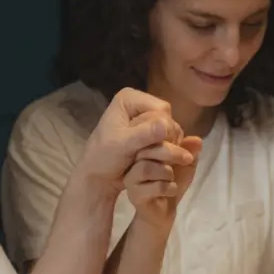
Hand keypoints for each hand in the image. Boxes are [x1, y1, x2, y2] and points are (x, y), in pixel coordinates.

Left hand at [79, 89, 194, 196]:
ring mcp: (148, 118)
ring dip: (167, 148)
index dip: (161, 130)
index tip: (146, 147)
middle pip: (169, 119)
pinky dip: (167, 151)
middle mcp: (141, 103)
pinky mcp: (154, 132)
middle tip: (148, 155)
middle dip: (164, 140)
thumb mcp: (121, 145)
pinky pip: (171, 139)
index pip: (162, 110)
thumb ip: (143, 135)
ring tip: (151, 159)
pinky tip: (155, 160)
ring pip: (173, 131)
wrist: (100, 175)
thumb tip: (165, 127)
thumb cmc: (104, 157)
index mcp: (129, 98)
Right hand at [125, 135, 202, 227]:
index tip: (184, 148)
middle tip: (187, 159)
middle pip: (146, 150)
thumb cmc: (171, 184)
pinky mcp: (134, 195)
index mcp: (143, 150)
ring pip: (146, 168)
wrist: (163, 212)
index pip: (150, 137)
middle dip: (171, 152)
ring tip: (173, 179)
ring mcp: (131, 179)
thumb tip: (197, 139)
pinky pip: (153, 187)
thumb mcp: (185, 165)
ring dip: (167, 172)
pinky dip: (168, 187)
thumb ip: (190, 151)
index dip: (170, 139)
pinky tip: (172, 190)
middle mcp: (132, 162)